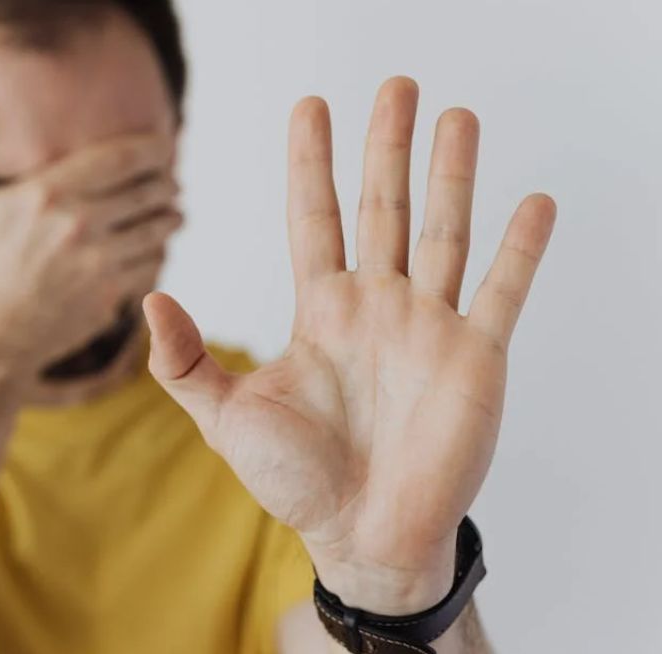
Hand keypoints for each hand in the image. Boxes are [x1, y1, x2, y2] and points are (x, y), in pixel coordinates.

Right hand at [0, 89, 182, 370]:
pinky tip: (157, 247)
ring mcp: (97, 263)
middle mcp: (77, 223)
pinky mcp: (110, 295)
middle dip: (165, 182)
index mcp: (45, 192)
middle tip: (170, 180)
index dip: (153, 148)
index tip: (166, 144)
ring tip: (173, 211)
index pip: (122, 158)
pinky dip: (160, 252)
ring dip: (171, 215)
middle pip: (148, 190)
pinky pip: (153, 263)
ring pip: (158, 227)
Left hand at [143, 77, 555, 612]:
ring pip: (443, 232)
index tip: (310, 107)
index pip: (314, 218)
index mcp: (322, 311)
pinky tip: (532, 203)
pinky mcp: (474, 358)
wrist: (360, 538)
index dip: (311, 164)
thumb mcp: (225, 417)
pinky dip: (519, 250)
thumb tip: (150, 299)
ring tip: (456, 117)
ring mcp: (428, 327)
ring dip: (452, 175)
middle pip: (383, 208)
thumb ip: (186, 361)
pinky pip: (501, 291)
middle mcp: (377, 306)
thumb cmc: (294, 481)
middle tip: (396, 85)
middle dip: (387, 147)